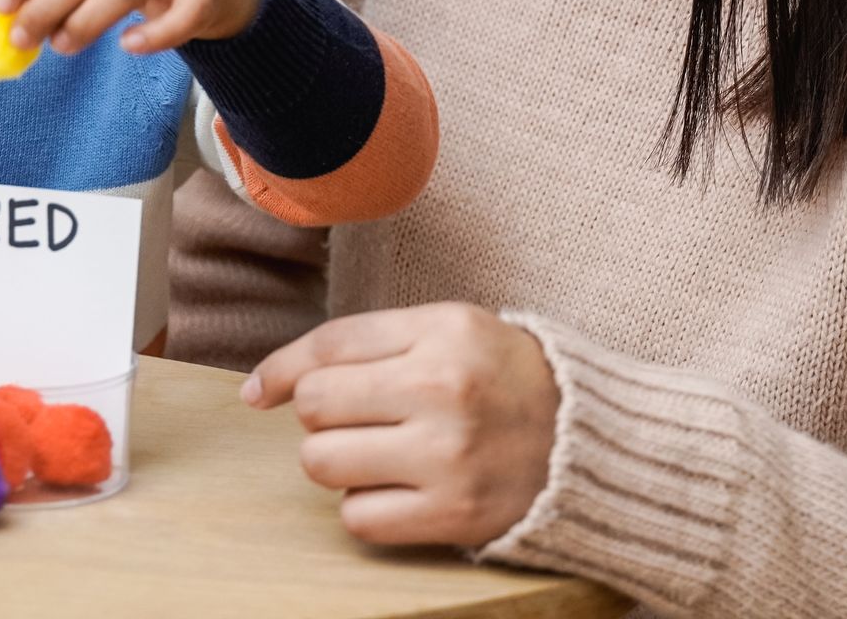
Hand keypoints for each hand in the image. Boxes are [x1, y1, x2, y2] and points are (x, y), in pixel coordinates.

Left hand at [243, 303, 559, 547]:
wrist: (588, 441)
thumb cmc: (502, 378)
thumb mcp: (448, 329)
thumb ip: (363, 342)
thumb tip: (262, 387)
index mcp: (441, 332)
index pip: (328, 345)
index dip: (280, 370)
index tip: (259, 392)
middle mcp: (443, 390)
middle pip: (316, 405)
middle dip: (321, 415)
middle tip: (359, 418)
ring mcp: (449, 456)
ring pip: (323, 462)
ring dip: (336, 461)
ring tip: (377, 453)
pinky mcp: (455, 514)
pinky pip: (357, 518)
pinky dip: (364, 507)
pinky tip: (398, 489)